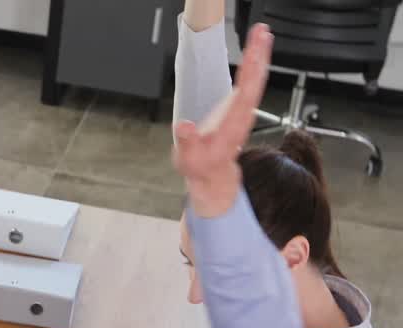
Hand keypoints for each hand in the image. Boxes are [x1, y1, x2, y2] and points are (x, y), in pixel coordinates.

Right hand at [172, 23, 272, 217]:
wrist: (212, 175)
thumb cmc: (200, 166)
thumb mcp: (189, 158)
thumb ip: (188, 142)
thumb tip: (186, 126)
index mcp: (232, 123)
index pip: (245, 92)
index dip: (250, 70)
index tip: (254, 51)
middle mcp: (242, 114)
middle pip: (255, 80)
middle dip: (259, 54)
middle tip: (262, 31)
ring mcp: (243, 110)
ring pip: (255, 79)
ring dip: (259, 55)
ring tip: (261, 34)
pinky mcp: (240, 107)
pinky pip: (249, 82)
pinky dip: (253, 65)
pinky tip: (254, 53)